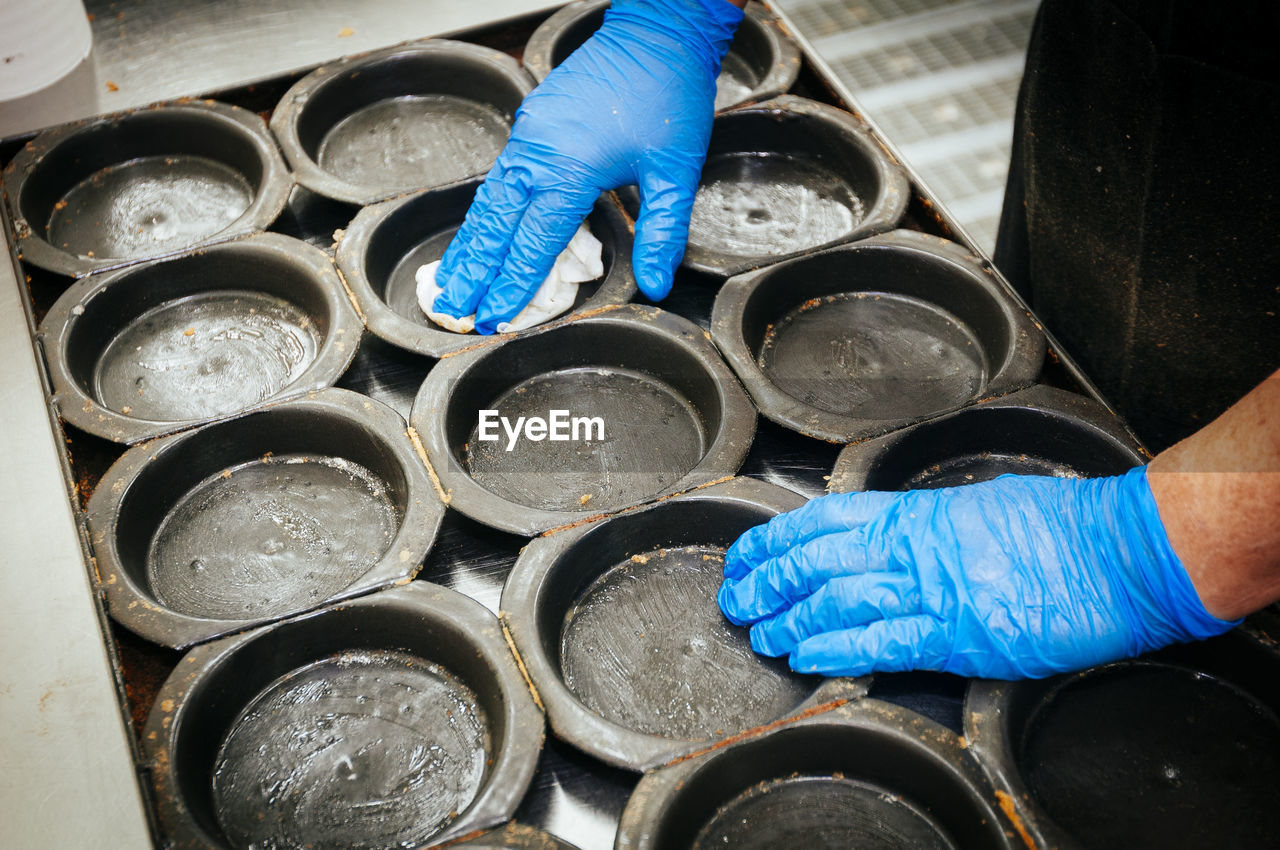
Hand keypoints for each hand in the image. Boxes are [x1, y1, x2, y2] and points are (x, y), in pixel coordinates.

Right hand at [433, 0, 742, 333]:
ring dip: (469, 245)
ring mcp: (528, 136)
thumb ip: (663, 232)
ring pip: (488, 202)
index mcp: (569, 169)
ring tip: (448, 281)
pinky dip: (482, 213)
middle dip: (473, 273)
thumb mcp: (676, 172)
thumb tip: (657, 283)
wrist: (656, 33)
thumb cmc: (668, 96)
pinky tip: (476, 233)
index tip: (495, 317)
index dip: (512, 286)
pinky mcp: (529, 124)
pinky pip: (497, 179)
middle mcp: (537, 153)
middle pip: (495, 227)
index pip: (533, 244)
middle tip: (454, 310)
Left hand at [717, 468, 1237, 678]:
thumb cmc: (1064, 525)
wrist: (1120, 554)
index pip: (825, 520)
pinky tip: (807, 657)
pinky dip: (837, 650)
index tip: (749, 552)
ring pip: (837, 601)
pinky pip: (883, 643)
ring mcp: (933, 592)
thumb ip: (934, 523)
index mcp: (918, 513)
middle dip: (769, 581)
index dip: (777, 538)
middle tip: (738, 598)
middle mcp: (915, 549)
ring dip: (791, 619)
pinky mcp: (958, 636)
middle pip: (818, 561)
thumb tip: (902, 533)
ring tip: (762, 634)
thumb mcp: (984, 504)